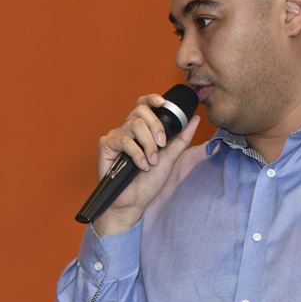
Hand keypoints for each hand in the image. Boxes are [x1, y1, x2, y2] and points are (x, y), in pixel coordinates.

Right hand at [92, 93, 200, 235]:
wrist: (133, 202)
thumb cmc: (148, 182)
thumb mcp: (170, 158)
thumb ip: (181, 138)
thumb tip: (194, 119)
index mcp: (142, 129)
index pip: (144, 105)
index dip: (152, 98)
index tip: (163, 102)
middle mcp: (127, 129)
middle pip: (141, 110)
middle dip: (156, 127)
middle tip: (162, 145)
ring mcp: (116, 136)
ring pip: (134, 124)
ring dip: (148, 144)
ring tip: (151, 161)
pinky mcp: (106, 145)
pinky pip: (124, 140)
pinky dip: (136, 154)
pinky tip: (141, 166)